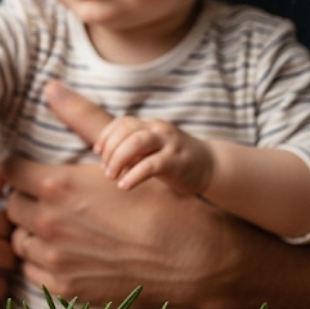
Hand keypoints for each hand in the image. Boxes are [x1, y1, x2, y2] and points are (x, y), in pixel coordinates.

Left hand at [3, 81, 234, 308]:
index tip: (31, 173)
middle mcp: (48, 222)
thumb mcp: (121, 154)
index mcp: (57, 185)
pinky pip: (32, 269)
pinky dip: (42, 261)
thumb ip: (82, 120)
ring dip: (31, 231)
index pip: (9, 171)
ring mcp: (54, 259)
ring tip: (59, 228)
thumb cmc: (161, 203)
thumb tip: (51, 86)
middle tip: (48, 201)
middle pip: (11, 205)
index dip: (19, 170)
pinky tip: (66, 253)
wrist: (196, 259)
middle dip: (26, 200)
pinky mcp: (64, 288)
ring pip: (19, 239)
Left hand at [94, 116, 214, 193]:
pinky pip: (149, 166)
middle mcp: (159, 130)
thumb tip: (105, 160)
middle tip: (106, 170)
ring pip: (136, 143)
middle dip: (110, 150)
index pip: (122, 123)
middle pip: (126, 132)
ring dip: (118, 159)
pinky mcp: (175, 162)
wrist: (211, 166)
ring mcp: (169, 144)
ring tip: (111, 176)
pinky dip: (133, 176)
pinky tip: (124, 186)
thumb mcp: (152, 149)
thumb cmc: (174, 159)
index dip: (106, 136)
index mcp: (151, 125)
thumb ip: (132, 149)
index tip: (98, 152)